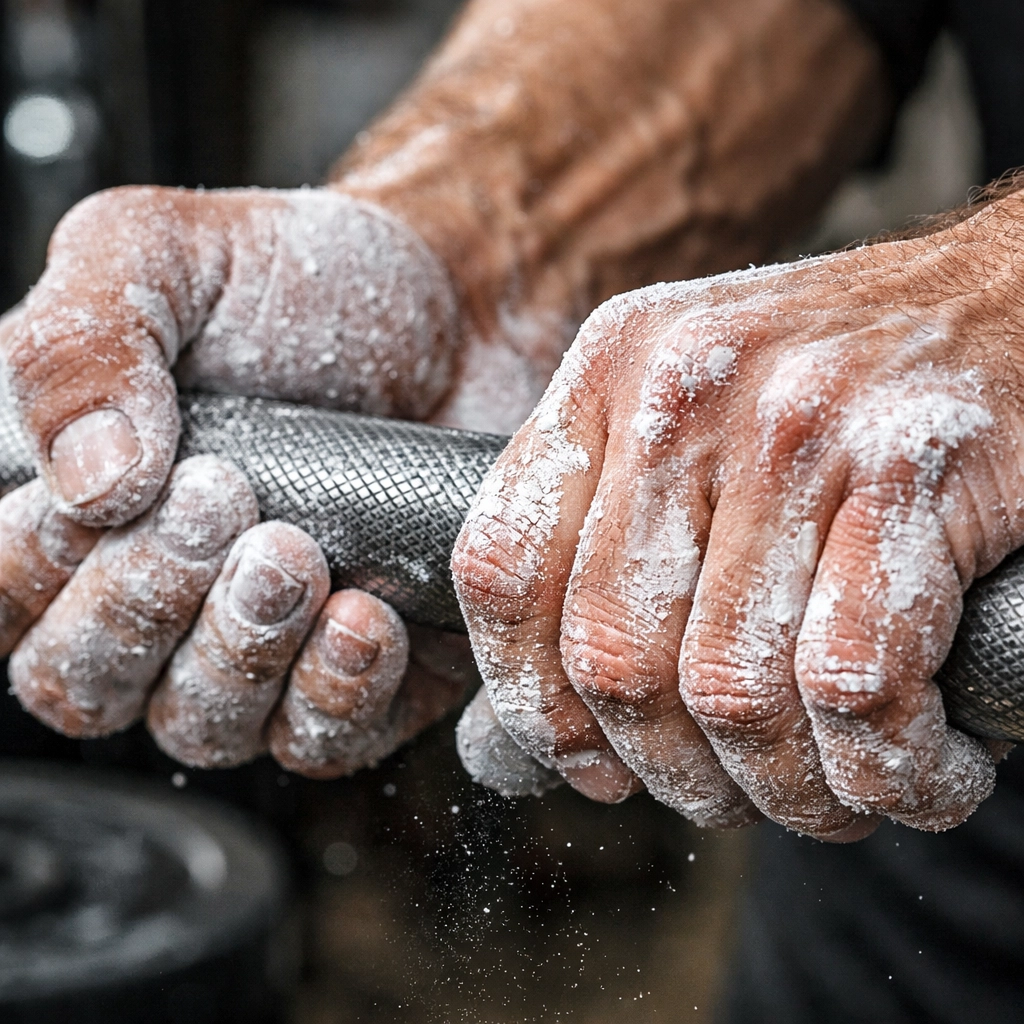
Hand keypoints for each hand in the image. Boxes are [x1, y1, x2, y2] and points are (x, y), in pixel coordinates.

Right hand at [0, 185, 531, 772]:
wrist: (450, 309)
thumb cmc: (301, 284)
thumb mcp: (163, 259)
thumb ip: (82, 346)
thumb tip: (85, 480)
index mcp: (77, 511)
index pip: (6, 599)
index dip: (47, 564)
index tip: (132, 485)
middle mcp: (156, 600)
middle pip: (88, 686)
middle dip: (146, 606)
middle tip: (222, 504)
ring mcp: (256, 649)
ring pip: (202, 726)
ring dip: (240, 650)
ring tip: (293, 553)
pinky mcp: (357, 674)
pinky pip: (322, 740)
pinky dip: (336, 693)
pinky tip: (362, 617)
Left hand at [453, 195, 1023, 837]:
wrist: (1009, 301)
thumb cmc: (839, 395)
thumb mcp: (692, 429)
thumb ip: (604, 557)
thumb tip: (512, 744)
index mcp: (609, 373)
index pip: (500, 568)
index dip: (533, 703)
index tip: (588, 767)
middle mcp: (682, 388)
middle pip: (614, 656)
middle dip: (674, 773)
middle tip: (732, 794)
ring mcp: (795, 420)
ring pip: (733, 690)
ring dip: (788, 792)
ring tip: (832, 794)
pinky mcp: (913, 462)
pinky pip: (853, 683)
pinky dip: (888, 768)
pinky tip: (920, 768)